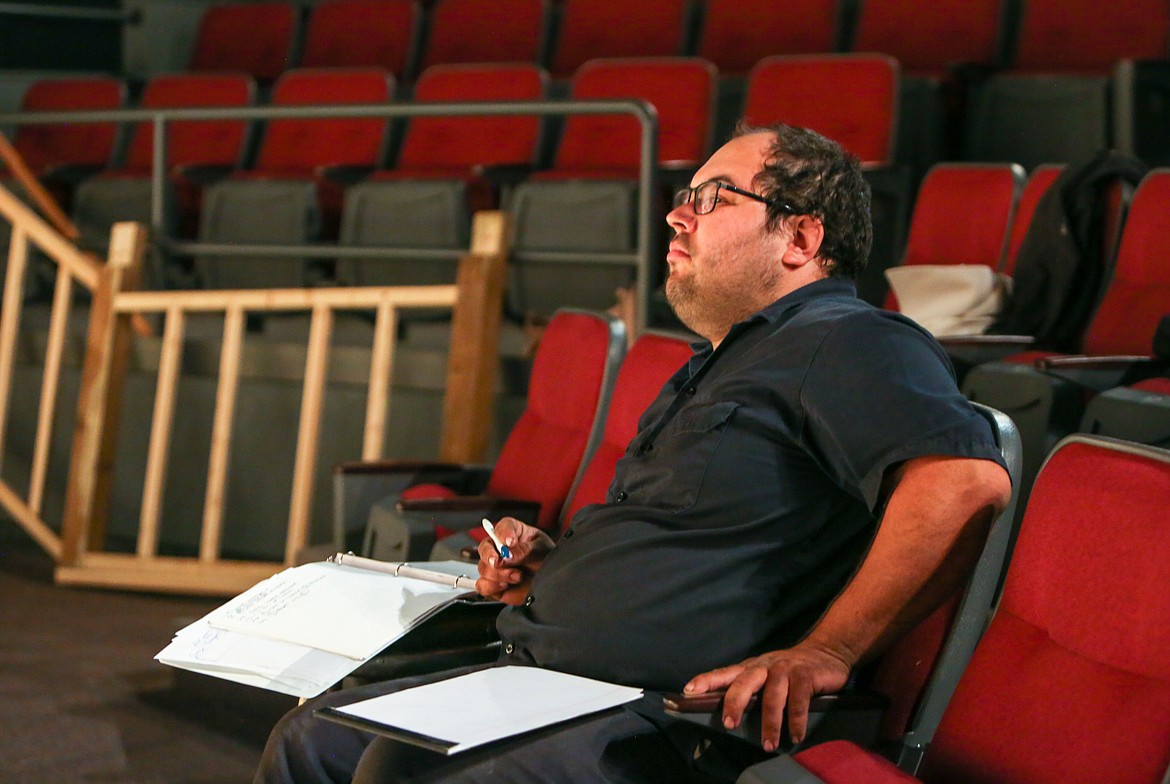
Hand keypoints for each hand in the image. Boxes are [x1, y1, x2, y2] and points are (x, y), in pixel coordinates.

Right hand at [475, 517, 553, 604]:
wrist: (552, 584)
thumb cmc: (547, 561)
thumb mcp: (541, 550)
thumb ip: (525, 551)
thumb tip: (508, 555)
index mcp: (515, 533)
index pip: (504, 527)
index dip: (503, 533)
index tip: (510, 542)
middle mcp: (501, 549)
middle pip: (485, 546)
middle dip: (489, 555)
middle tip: (498, 562)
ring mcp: (496, 567)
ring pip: (483, 568)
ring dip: (499, 574)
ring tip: (518, 576)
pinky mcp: (494, 584)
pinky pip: (482, 585)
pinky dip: (492, 586)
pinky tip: (506, 585)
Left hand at [681, 641, 851, 749]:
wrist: (827, 652)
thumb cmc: (789, 671)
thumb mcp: (766, 676)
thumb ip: (750, 690)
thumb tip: (728, 716)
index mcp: (751, 667)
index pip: (724, 673)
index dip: (706, 680)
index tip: (688, 691)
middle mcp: (764, 666)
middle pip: (744, 682)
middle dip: (734, 703)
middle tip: (728, 725)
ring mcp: (784, 669)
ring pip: (772, 696)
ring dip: (769, 723)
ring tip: (768, 745)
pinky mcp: (805, 675)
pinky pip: (798, 699)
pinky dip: (796, 720)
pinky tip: (795, 736)